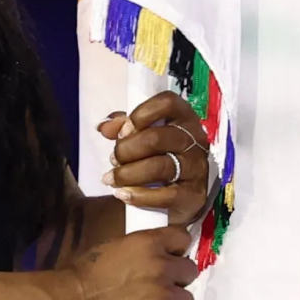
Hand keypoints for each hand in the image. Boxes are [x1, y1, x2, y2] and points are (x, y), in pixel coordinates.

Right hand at [56, 222, 201, 299]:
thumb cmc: (83, 273)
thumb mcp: (116, 247)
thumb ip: (141, 250)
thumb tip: (156, 257)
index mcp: (150, 243)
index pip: (183, 239)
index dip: (176, 252)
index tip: (167, 261)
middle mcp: (162, 267)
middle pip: (190, 272)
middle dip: (176, 280)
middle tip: (158, 289)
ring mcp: (162, 297)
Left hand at [98, 93, 213, 221]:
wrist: (181, 192)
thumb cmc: (160, 154)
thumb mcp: (143, 134)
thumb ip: (123, 126)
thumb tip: (102, 126)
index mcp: (184, 117)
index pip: (167, 103)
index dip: (140, 114)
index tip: (122, 132)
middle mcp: (195, 139)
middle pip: (156, 138)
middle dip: (126, 150)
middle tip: (113, 159)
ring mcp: (197, 167)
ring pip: (159, 167)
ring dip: (127, 174)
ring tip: (111, 179)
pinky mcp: (194, 194)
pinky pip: (165, 195)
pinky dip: (139, 196)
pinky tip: (123, 194)